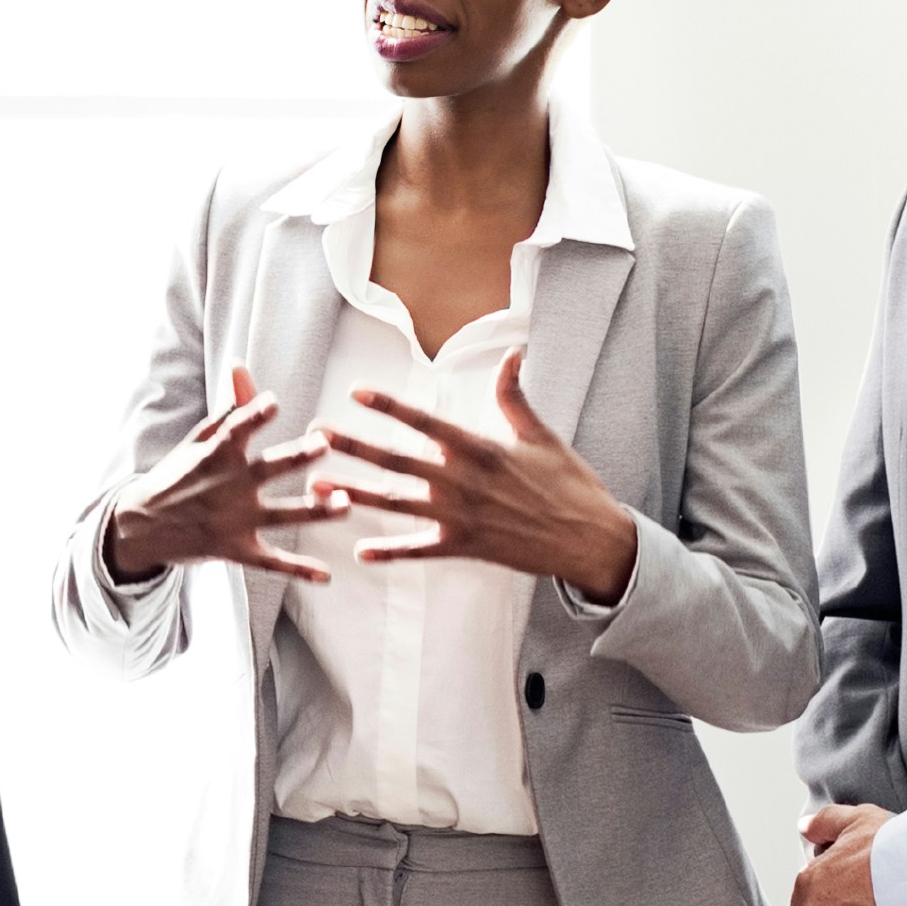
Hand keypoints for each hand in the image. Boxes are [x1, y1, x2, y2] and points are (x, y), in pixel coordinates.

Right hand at [90, 364, 312, 591]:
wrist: (141, 527)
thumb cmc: (178, 476)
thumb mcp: (198, 440)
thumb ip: (229, 407)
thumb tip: (242, 365)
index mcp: (217, 454)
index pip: (236, 430)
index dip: (253, 415)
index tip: (272, 402)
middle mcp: (227, 486)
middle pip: (267, 469)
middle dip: (297, 457)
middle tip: (324, 445)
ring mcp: (233, 520)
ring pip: (280, 515)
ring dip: (313, 510)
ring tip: (346, 505)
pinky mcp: (235, 549)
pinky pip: (270, 562)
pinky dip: (298, 570)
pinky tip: (326, 575)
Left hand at [328, 371, 653, 602]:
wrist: (590, 539)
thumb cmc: (569, 484)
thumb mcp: (541, 435)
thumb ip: (514, 396)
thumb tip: (512, 353)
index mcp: (480, 448)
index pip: (424, 422)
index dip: (388, 406)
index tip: (355, 392)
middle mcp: (462, 482)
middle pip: (396, 461)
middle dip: (353, 446)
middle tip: (316, 435)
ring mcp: (460, 517)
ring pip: (396, 504)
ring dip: (355, 494)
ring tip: (318, 486)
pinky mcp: (464, 547)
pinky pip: (419, 550)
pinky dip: (390, 552)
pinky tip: (360, 552)